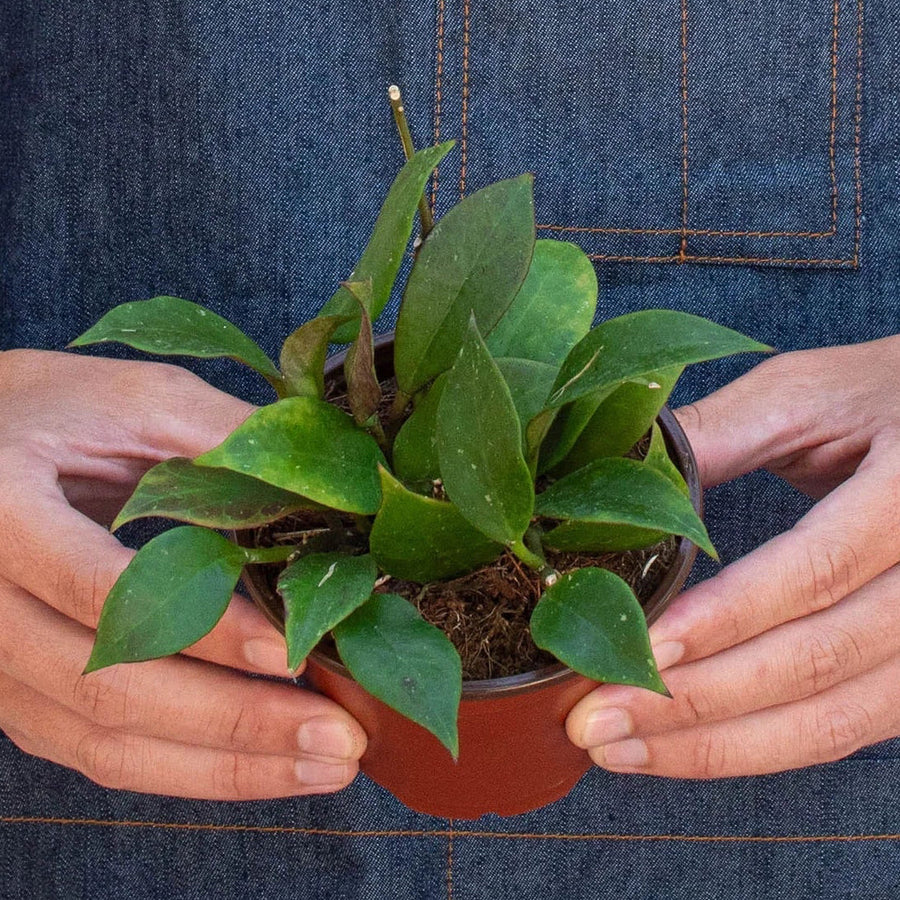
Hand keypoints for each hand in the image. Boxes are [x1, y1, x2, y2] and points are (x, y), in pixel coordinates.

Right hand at [0, 349, 365, 798]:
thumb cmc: (60, 410)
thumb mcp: (141, 399)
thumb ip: (227, 442)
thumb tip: (339, 498)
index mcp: (0, 514)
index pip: (102, 591)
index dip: (203, 629)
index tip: (292, 651)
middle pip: (106, 690)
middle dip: (234, 724)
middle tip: (339, 738)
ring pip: (104, 744)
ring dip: (224, 767)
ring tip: (325, 765)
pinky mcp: (20, 695)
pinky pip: (100, 752)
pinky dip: (189, 768)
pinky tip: (265, 763)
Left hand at [567, 335, 899, 777]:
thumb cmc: (881, 399)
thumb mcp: (804, 397)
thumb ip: (717, 437)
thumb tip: (611, 479)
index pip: (817, 569)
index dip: (727, 618)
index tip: (642, 648)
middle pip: (823, 662)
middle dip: (699, 704)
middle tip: (596, 722)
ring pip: (839, 720)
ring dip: (721, 748)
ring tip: (622, 749)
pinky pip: (845, 728)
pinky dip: (761, 746)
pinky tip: (687, 746)